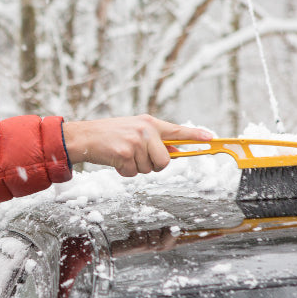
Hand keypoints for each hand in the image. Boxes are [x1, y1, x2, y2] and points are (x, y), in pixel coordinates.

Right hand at [62, 115, 211, 176]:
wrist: (85, 137)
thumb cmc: (110, 135)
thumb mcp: (134, 129)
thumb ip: (154, 139)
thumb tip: (173, 151)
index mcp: (150, 123)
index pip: (178, 130)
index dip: (196, 135)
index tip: (211, 138)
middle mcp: (145, 131)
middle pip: (165, 161)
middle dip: (153, 165)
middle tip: (138, 158)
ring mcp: (136, 142)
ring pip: (149, 169)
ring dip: (136, 168)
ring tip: (123, 156)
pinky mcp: (125, 154)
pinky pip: (134, 173)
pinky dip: (124, 172)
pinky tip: (116, 161)